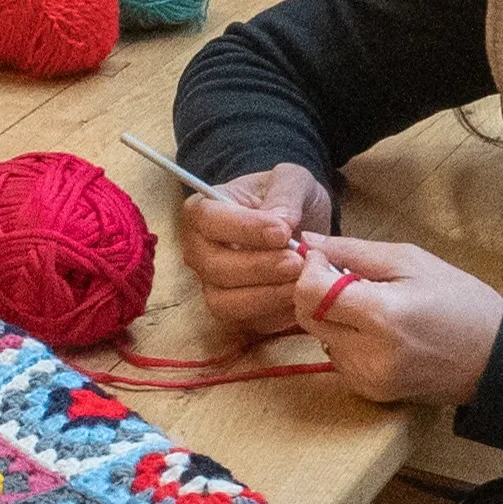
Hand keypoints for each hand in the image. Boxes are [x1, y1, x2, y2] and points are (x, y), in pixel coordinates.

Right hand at [177, 163, 335, 335]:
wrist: (295, 224)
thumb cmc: (284, 197)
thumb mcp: (291, 180)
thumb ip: (286, 194)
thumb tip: (282, 222)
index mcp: (202, 211)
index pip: (208, 220)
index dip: (243, 229)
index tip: (282, 232)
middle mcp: (198, 252)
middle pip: (214, 268)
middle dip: (258, 268)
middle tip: (297, 261)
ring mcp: (214, 286)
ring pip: (225, 303)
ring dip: (266, 296)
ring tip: (302, 282)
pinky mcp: (236, 312)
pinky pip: (250, 323)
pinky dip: (278, 316)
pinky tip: (304, 301)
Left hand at [292, 234, 502, 406]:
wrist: (496, 358)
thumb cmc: (459, 299)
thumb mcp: (411, 261)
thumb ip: (353, 251)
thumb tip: (305, 242)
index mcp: (381, 315)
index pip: (309, 292)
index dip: (311, 269)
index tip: (329, 258)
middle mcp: (367, 353)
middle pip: (306, 316)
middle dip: (317, 292)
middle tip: (349, 279)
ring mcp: (367, 378)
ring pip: (319, 337)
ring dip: (333, 317)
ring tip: (373, 308)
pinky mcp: (369, 392)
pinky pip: (337, 358)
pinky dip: (347, 340)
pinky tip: (378, 333)